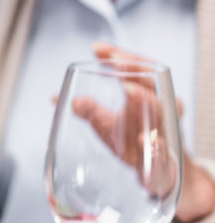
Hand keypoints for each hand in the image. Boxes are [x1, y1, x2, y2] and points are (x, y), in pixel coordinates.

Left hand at [83, 43, 214, 222]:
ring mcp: (165, 133)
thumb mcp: (108, 124)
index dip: (121, 56)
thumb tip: (57, 98)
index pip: (138, 70)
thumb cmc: (133, 140)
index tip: (97, 48)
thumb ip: (88, 110)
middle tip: (114, 60)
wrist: (159, 173)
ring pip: (162, 113)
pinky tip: (144, 140)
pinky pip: (164, 152)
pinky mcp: (165, 161)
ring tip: (128, 90)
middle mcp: (161, 111)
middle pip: (152, 84)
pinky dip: (156, 146)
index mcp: (149, 98)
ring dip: (145, 100)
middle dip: (134, 70)